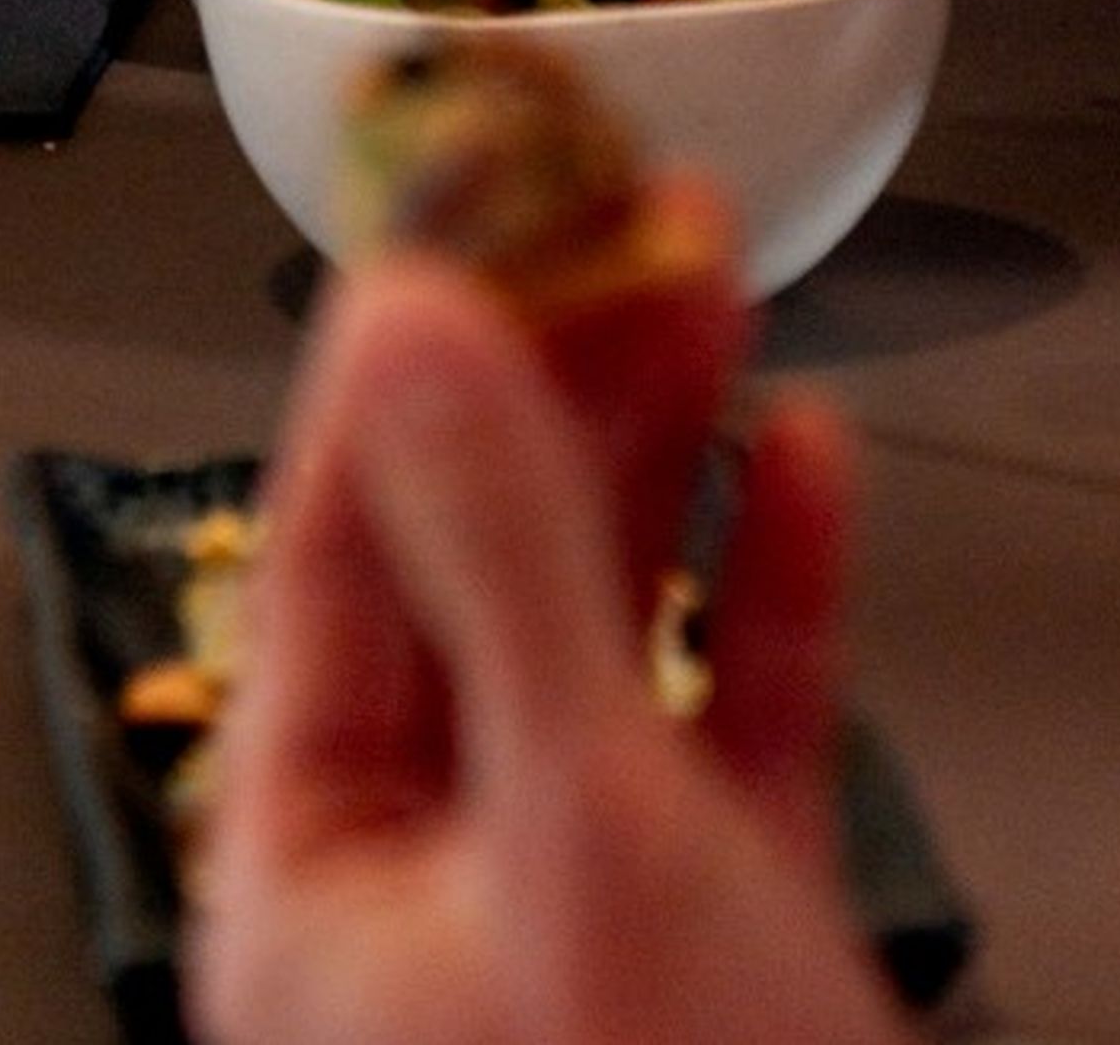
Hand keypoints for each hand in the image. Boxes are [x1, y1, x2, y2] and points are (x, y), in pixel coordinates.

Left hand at [184, 233, 902, 1044]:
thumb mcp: (580, 823)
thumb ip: (503, 564)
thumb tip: (418, 341)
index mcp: (319, 881)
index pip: (332, 553)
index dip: (395, 364)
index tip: (458, 203)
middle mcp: (434, 878)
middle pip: (473, 565)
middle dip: (556, 374)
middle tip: (604, 212)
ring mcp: (587, 892)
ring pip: (606, 615)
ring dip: (664, 439)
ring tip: (701, 272)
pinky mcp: (725, 916)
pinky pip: (732, 707)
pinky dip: (768, 579)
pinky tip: (800, 457)